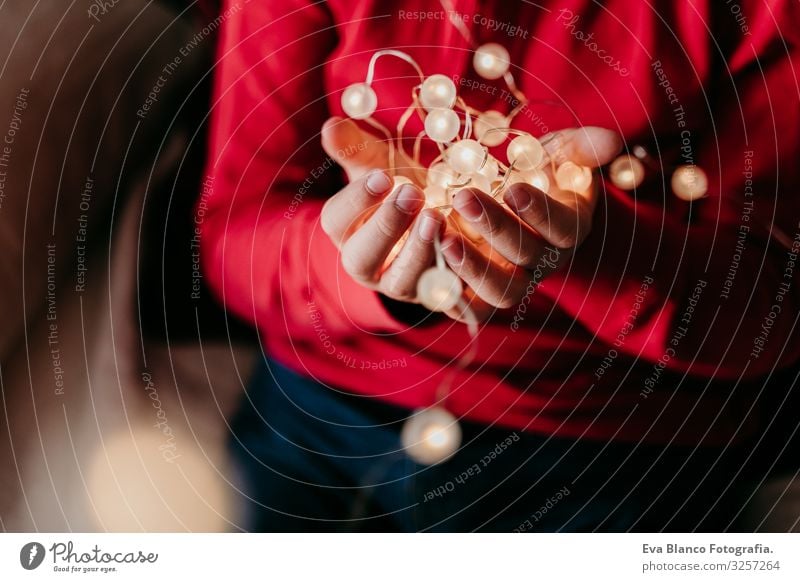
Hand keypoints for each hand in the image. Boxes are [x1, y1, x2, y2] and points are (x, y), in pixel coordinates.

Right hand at [319, 116, 443, 302]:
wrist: (450, 223)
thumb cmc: (409, 190)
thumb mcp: (383, 165)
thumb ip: (358, 148)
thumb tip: (332, 125)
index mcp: (349, 233)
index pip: (336, 222)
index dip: (355, 201)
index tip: (381, 176)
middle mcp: (372, 268)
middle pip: (362, 259)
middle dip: (385, 227)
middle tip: (412, 193)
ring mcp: (407, 288)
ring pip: (405, 283)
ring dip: (421, 252)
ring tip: (439, 217)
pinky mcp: (446, 298)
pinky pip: (450, 298)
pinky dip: (461, 274)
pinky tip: (474, 243)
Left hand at [441, 127, 621, 319]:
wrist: (506, 203)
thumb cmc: (535, 172)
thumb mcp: (557, 152)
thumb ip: (581, 147)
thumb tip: (611, 141)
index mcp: (569, 227)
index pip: (563, 227)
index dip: (541, 212)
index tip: (514, 189)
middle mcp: (543, 262)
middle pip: (527, 256)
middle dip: (496, 227)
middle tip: (463, 196)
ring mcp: (512, 281)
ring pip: (501, 292)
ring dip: (472, 267)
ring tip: (442, 235)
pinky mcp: (479, 296)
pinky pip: (470, 309)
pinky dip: (450, 295)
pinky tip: (428, 267)